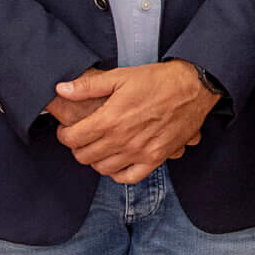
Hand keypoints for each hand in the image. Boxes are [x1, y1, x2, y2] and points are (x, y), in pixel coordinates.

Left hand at [54, 62, 217, 182]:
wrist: (192, 88)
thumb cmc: (157, 80)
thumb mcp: (120, 76)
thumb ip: (88, 86)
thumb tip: (62, 90)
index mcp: (110, 119)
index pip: (73, 139)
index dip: (64, 135)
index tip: (66, 130)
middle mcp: (123, 140)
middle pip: (84, 156)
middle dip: (77, 147)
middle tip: (81, 138)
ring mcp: (140, 152)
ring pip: (103, 169)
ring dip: (95, 160)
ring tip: (98, 148)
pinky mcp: (156, 158)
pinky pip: (129, 178)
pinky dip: (118, 174)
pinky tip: (117, 162)